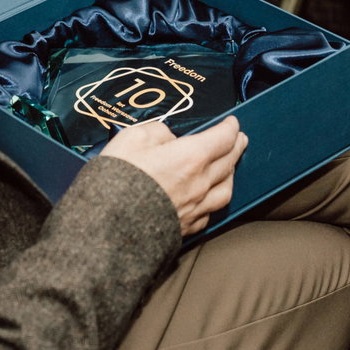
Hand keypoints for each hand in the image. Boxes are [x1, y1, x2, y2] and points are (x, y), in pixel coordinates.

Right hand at [102, 116, 246, 235]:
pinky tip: (210, 197)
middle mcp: (200, 183)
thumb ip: (156, 132)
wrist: (109, 226)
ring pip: (226, 189)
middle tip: (239, 139)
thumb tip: (169, 137)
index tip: (232, 122)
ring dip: (231, 174)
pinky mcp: (187, 227)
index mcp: (190, 157)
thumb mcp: (131, 139)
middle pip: (229, 161)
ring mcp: (196, 208)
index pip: (222, 138)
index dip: (230, 127)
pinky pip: (210, 211)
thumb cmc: (117, 179)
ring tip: (229, 167)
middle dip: (236, 146)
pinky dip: (214, 199)